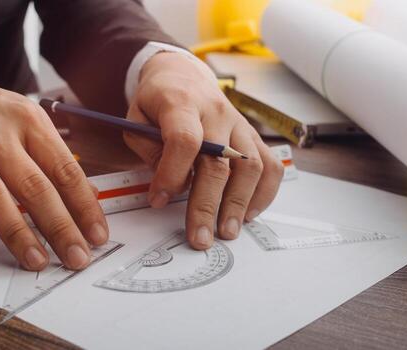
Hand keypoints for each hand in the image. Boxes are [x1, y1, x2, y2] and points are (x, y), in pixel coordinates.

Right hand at [0, 77, 107, 270]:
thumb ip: (56, 157)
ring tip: (36, 260)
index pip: (65, 170)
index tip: (97, 236)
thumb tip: (90, 195)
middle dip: (58, 227)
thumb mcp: (27, 122)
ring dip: (17, 233)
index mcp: (29, 122)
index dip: (84, 206)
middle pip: (34, 186)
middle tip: (76, 258)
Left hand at [124, 52, 282, 249]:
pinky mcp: (254, 137)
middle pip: (219, 162)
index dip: (172, 174)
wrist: (184, 76)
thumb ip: (148, 150)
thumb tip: (169, 186)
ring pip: (250, 166)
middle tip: (201, 237)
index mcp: (182, 103)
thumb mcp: (136, 119)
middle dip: (208, 205)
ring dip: (239, 203)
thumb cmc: (158, 102)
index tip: (158, 201)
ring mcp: (240, 125)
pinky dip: (264, 193)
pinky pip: (270, 165)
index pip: (184, 140)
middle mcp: (217, 112)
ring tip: (227, 231)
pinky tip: (248, 213)